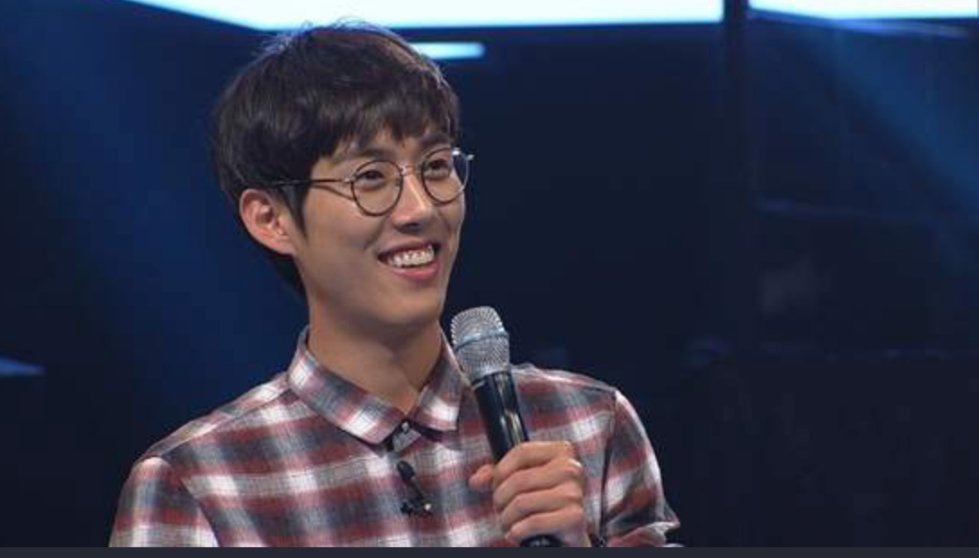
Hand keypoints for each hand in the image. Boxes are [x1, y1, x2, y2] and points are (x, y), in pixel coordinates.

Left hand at [468, 441, 589, 546]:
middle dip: (501, 499)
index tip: (495, 484)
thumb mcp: (521, 481)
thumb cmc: (542, 501)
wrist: (567, 530)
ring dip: (507, 518)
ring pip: (522, 503)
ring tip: (508, 523)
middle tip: (501, 509)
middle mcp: (572, 468)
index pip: (522, 451)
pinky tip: (517, 533)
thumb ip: (496, 475)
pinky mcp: (574, 517)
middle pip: (519, 479)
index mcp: (561, 451)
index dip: (501, 470)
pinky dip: (518, 532)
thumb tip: (477, 480)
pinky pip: (533, 522)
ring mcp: (574, 493)